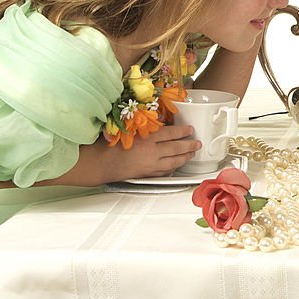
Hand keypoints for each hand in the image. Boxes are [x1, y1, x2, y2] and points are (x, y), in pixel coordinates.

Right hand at [85, 125, 202, 182]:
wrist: (100, 163)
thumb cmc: (110, 144)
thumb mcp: (129, 129)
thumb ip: (145, 128)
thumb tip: (160, 124)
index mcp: (147, 137)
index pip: (171, 133)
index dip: (183, 131)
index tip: (190, 129)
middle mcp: (151, 151)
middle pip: (176, 148)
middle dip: (189, 145)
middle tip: (197, 143)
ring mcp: (150, 164)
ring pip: (174, 161)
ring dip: (185, 157)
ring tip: (192, 154)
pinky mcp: (147, 174)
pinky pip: (165, 171)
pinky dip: (173, 168)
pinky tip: (177, 166)